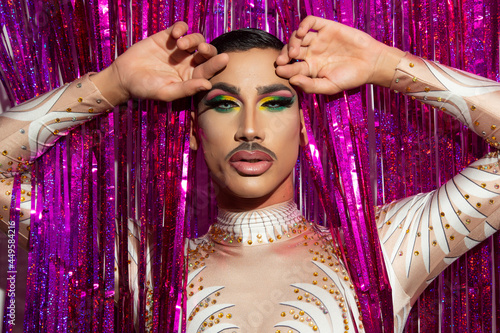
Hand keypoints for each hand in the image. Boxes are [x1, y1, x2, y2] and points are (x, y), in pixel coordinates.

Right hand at [91, 22, 228, 104]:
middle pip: (206, 52)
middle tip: (201, 49)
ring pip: (196, 39)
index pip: (208, 70)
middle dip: (208, 49)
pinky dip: (181, 27)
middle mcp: (188, 63)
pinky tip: (176, 33)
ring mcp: (179, 50)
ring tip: (180, 43)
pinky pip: (180, 28)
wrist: (124, 77)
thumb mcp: (166, 92)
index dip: (216, 64)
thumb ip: (187, 89)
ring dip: (192, 39)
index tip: (224, 58)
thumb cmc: (146, 89)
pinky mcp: (167, 37)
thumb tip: (207, 84)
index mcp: (192, 78)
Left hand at [275, 16, 404, 94]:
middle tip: (281, 61)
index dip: (284, 69)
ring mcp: (318, 40)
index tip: (280, 71)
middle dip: (283, 55)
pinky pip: (311, 22)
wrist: (371, 64)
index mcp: (310, 68)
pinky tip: (301, 33)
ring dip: (292, 42)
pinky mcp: (327, 28)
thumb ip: (310, 86)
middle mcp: (312, 53)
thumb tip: (292, 80)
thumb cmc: (351, 78)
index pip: (292, 67)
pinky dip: (303, 25)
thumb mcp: (329, 86)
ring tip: (294, 51)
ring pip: (298, 36)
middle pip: (291, 51)